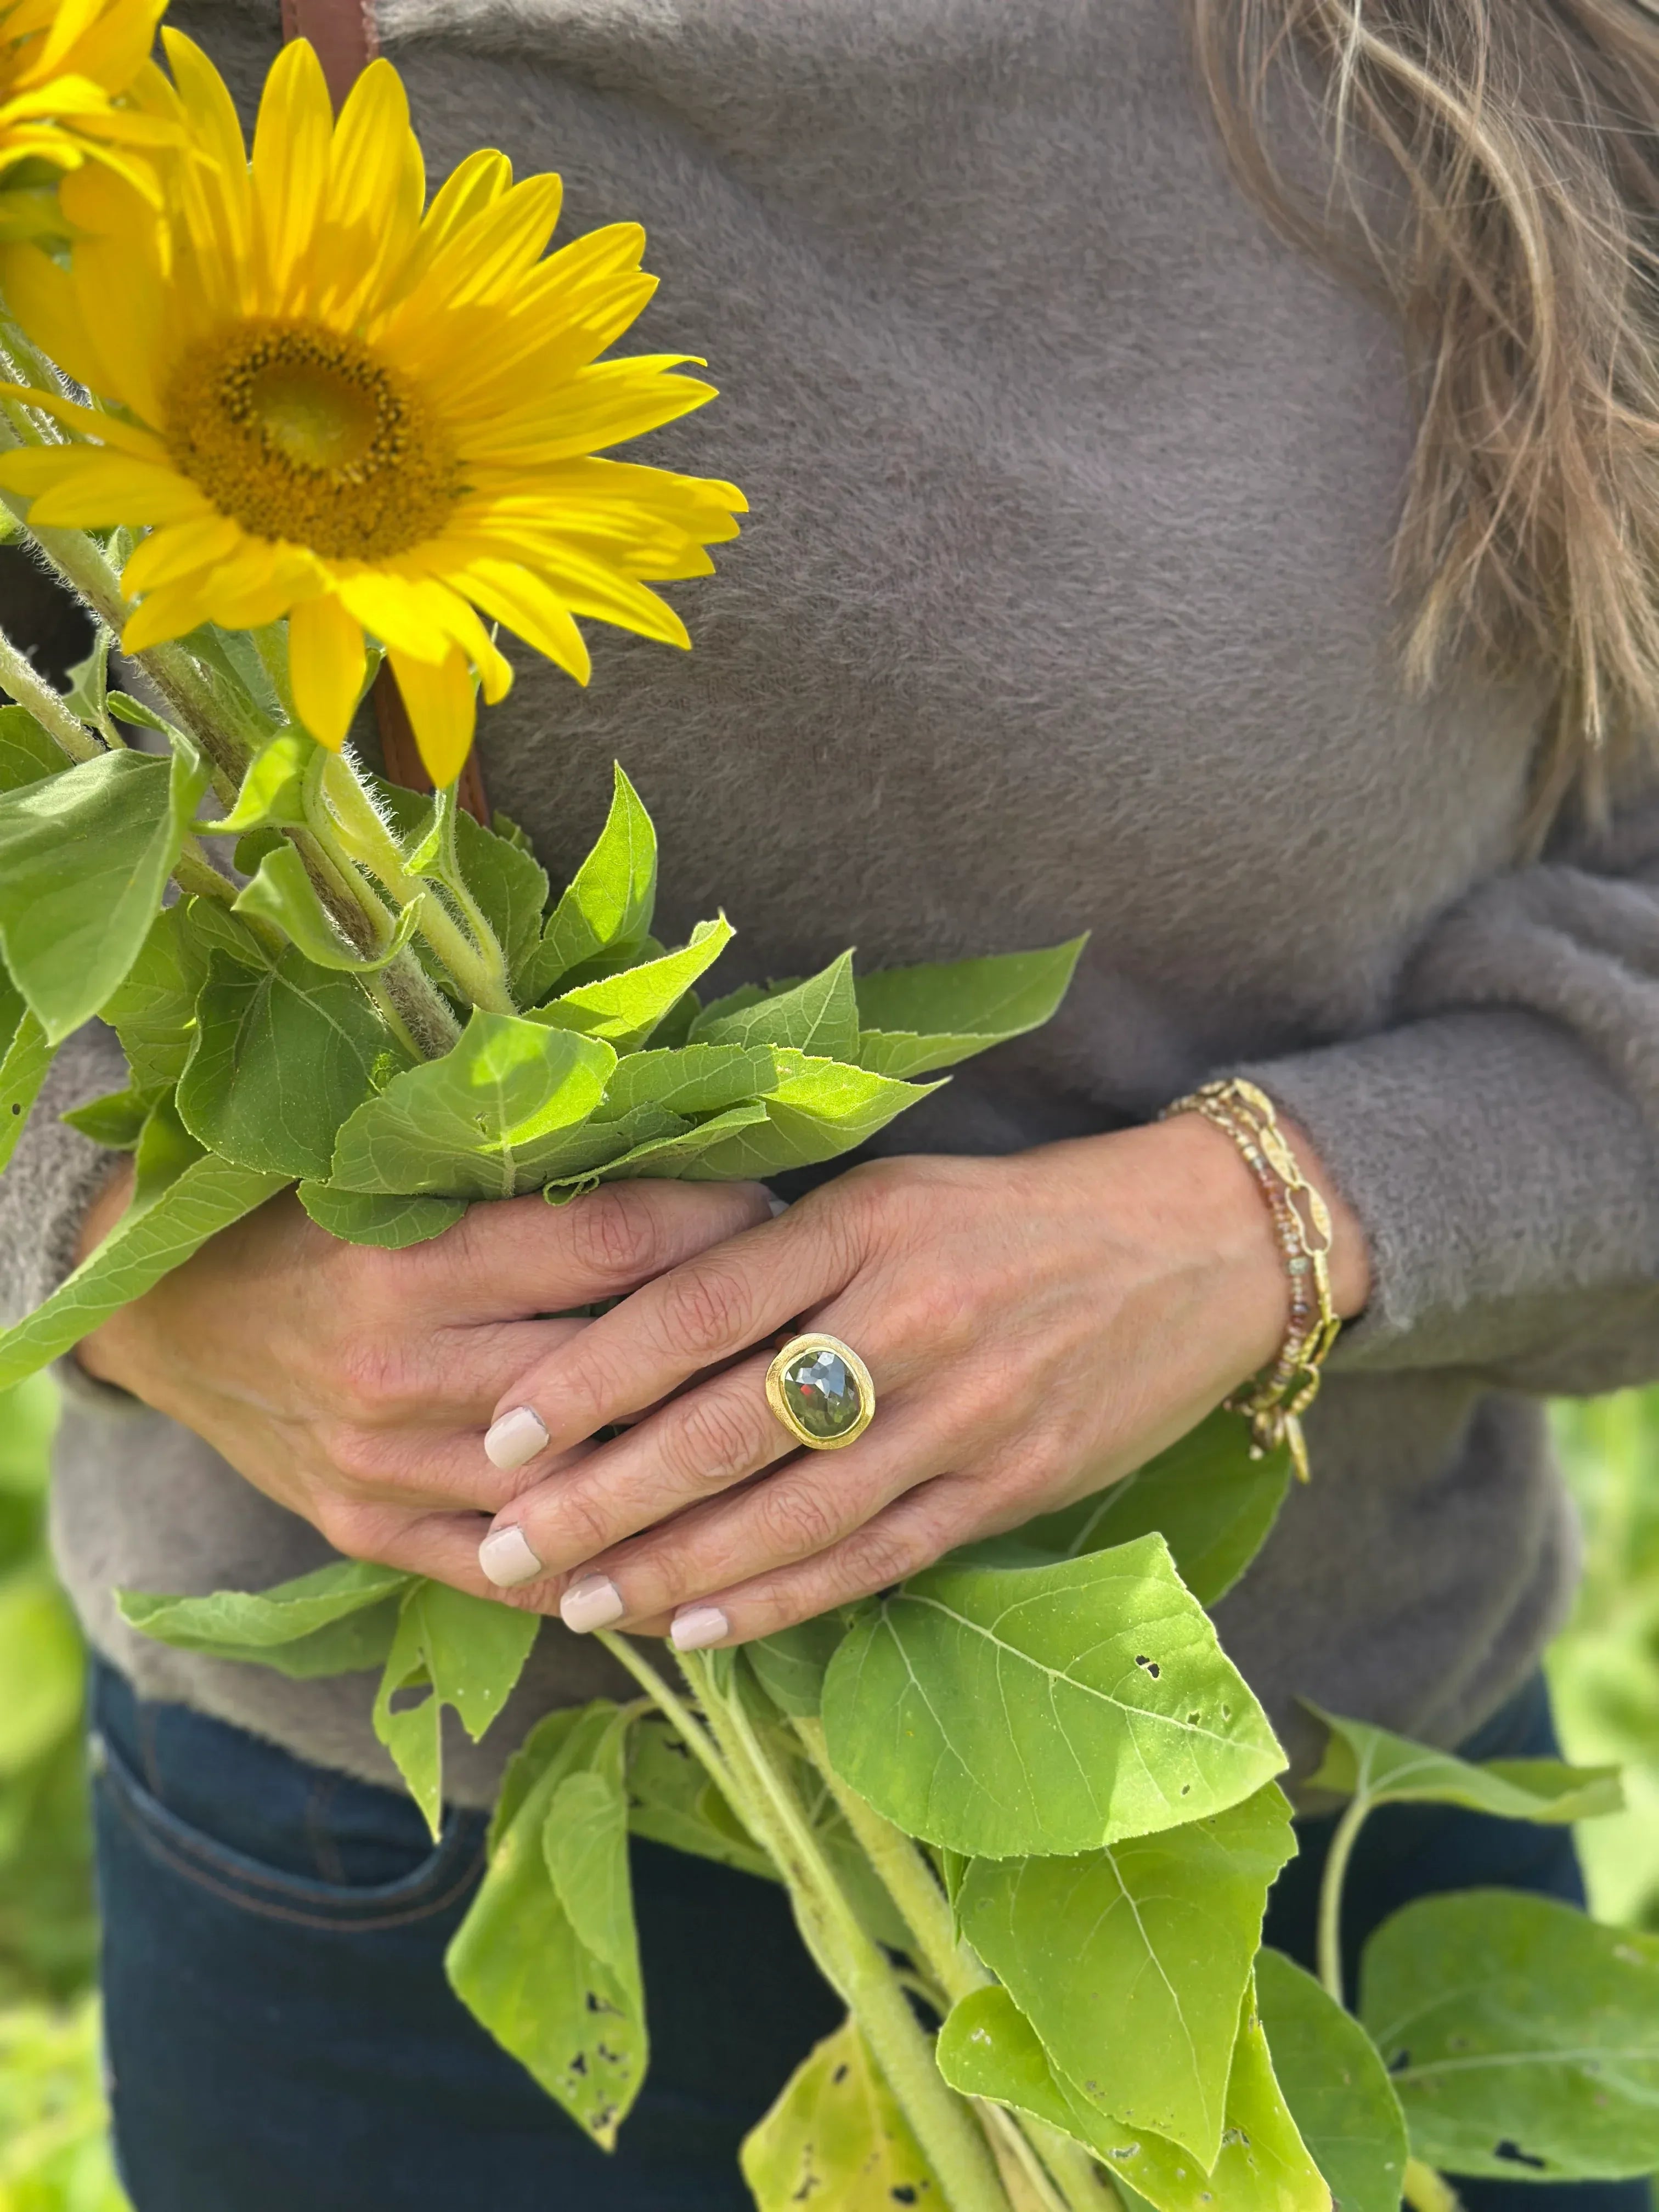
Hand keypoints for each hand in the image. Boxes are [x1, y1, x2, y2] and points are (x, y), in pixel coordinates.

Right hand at [73, 1174, 774, 1571]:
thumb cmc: (305, 1218)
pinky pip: (511, 1573)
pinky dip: (602, 1567)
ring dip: (680, 1464)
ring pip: (574, 1484)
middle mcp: (397, 1370)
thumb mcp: (394, 1173)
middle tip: (804, 1316)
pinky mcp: (369, 1534)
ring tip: (777, 1432)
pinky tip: (690, 1552)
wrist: (168, 1312)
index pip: (604, 1246)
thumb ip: (518, 1177)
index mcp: (411, 1261)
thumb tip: (676, 1146)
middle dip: (718, 1343)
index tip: (770, 1207)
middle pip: (608, 1371)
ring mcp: (382, 1468)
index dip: (708, 1224)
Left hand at [461, 1115, 1371, 1645]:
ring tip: (581, 1605)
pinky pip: (875, 1555)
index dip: (588, 1379)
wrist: (1201, 1243)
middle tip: (505, 1547)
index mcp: (862, 1223)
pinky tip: (704, 1628)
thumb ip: (779, 1257)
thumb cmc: (1015, 1213)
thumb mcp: (891, 1195)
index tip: (500, 1433)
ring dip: (674, 1570)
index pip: (693, 1307)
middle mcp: (907, 1314)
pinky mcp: (1012, 1482)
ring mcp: (966, 1409)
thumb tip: (634, 1328)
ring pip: (791, 1512)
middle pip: (723, 1425)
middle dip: (600, 1499)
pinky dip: (783, 1598)